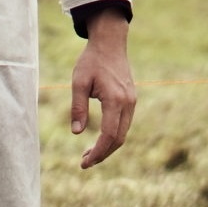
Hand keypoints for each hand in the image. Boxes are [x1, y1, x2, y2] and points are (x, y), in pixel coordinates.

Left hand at [70, 14, 135, 168]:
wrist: (110, 43)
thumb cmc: (91, 61)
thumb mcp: (79, 82)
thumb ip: (78, 108)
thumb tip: (76, 132)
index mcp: (115, 100)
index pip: (109, 135)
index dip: (98, 152)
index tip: (85, 163)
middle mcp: (128, 103)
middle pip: (118, 138)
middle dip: (102, 153)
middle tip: (84, 162)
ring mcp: (132, 102)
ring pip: (123, 133)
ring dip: (108, 146)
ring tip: (88, 153)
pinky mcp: (131, 100)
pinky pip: (124, 124)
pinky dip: (113, 135)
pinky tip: (100, 139)